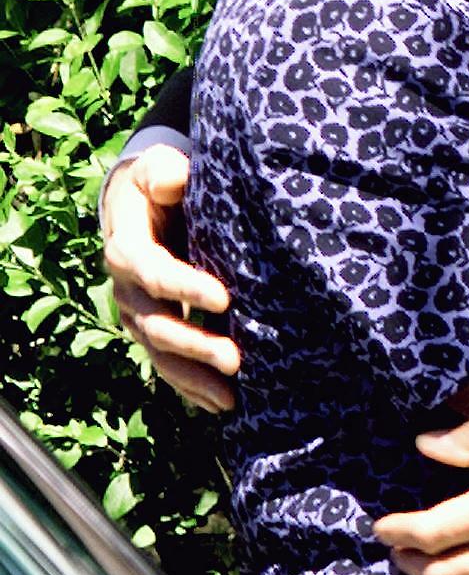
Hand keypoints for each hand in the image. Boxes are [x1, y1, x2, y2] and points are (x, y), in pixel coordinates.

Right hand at [102, 146, 237, 412]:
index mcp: (127, 248)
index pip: (154, 271)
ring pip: (161, 353)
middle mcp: (127, 289)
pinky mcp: (154, 329)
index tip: (224, 297)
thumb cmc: (161, 183)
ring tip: (230, 398)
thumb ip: (165, 173)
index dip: (185, 287)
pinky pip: (168, 364)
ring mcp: (138, 314)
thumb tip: (173, 180)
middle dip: (195, 344)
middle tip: (235, 359)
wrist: (144, 205)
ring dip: (194, 377)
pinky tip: (219, 405)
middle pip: (157, 324)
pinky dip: (190, 387)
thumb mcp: (158, 169)